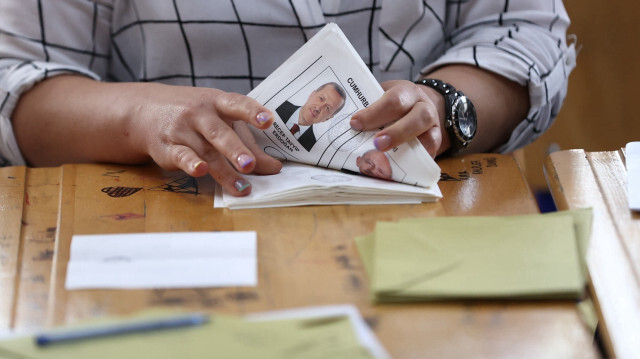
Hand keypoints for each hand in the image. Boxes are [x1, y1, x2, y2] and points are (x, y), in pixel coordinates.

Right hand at [127, 85, 281, 195]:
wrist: (145, 109)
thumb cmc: (196, 116)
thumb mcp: (223, 122)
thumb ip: (249, 145)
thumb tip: (274, 168)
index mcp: (218, 102)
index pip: (237, 104)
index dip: (253, 112)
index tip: (268, 120)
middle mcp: (200, 114)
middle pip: (219, 133)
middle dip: (236, 149)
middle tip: (250, 165)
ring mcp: (182, 130)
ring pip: (205, 152)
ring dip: (224, 171)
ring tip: (242, 187)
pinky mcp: (168, 147)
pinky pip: (181, 156)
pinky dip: (191, 164)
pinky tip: (200, 172)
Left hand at [348, 80, 445, 157]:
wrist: (418, 105)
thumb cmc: (392, 104)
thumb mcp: (381, 97)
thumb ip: (367, 108)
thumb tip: (344, 127)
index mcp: (406, 92)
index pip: (393, 100)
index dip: (374, 113)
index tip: (355, 124)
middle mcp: (423, 107)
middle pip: (417, 117)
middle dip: (396, 133)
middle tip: (376, 143)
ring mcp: (433, 126)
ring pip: (429, 137)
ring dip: (410, 151)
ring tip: (389, 157)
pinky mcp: (436, 142)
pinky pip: (431, 153)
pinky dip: (418, 161)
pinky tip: (400, 167)